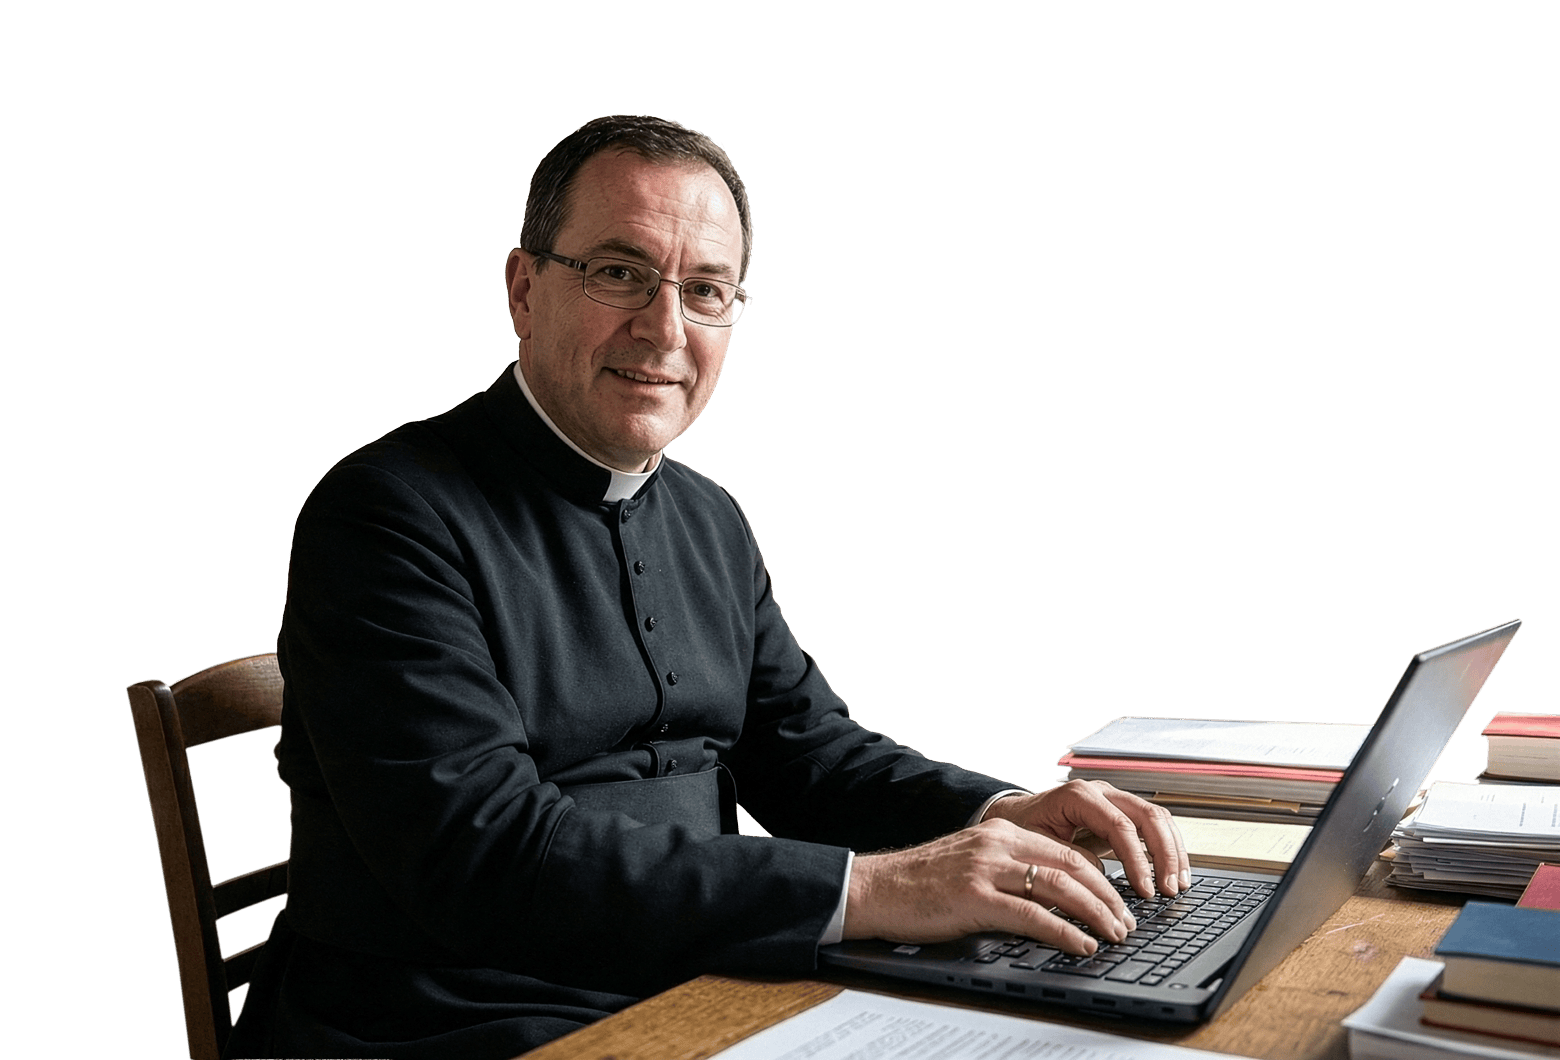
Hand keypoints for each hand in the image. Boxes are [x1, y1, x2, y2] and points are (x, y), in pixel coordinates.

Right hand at [841, 781, 1188, 954]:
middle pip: (1072, 864)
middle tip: (1126, 922)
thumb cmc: (919, 883)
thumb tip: (1052, 900)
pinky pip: (1033, 915)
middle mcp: (997, 843)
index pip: (1066, 849)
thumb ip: (1009, 872)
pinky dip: (1065, 931)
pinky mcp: (974, 897)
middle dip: (1108, 896)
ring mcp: (986, 869)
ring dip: (1096, 913)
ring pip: (1060, 886)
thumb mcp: (971, 865)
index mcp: (1000, 832)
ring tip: (1115, 934)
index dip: (1100, 876)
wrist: (874, 888)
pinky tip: (1081, 945)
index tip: (1118, 900)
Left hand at [982, 780, 1189, 900]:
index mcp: (1078, 796)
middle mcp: (1101, 792)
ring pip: (1157, 817)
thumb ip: (1069, 858)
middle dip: (1164, 855)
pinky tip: (1172, 873)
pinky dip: (1167, 848)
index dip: (1137, 859)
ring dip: (1172, 851)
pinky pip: (1153, 825)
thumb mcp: (1037, 846)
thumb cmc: (1021, 831)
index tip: (1146, 890)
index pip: (1119, 825)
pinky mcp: (1121, 812)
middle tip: (1169, 890)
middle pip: (1147, 816)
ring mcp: (1113, 799)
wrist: (1013, 817)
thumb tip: (1103, 879)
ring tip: (1178, 884)